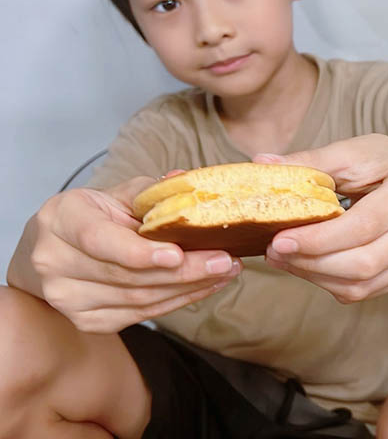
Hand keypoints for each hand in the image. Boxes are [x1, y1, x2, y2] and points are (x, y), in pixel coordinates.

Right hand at [7, 177, 241, 332]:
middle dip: (184, 270)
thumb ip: (148, 192)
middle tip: (225, 260)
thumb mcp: (112, 195)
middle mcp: (55, 262)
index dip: (138, 251)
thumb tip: (185, 181)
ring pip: (138, 299)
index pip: (99, 239)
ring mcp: (67, 298)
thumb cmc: (89, 217)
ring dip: (189, 288)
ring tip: (224, 271)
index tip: (177, 253)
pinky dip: (177, 301)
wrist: (48, 253)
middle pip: (128, 275)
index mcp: (62, 220)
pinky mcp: (87, 321)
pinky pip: (141, 315)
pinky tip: (204, 287)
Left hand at [254, 134, 387, 302]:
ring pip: (364, 284)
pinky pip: (367, 290)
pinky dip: (332, 283)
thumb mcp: (350, 151)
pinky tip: (310, 265)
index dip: (319, 239)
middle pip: (365, 262)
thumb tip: (261, 165)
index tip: (279, 240)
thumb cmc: (384, 160)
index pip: (364, 225)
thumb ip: (309, 162)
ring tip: (286, 259)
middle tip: (275, 251)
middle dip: (312, 263)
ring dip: (317, 277)